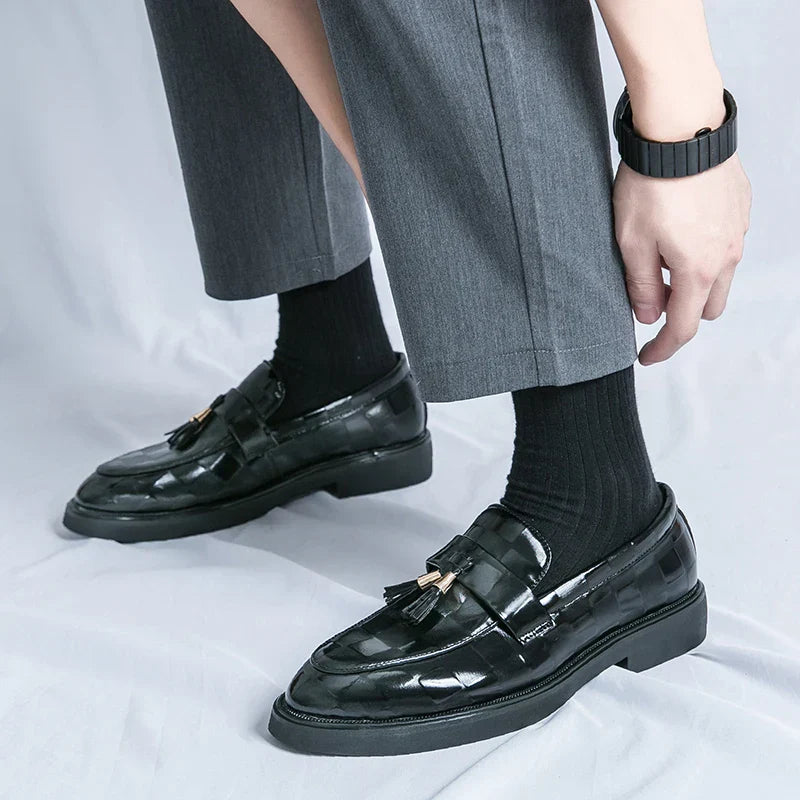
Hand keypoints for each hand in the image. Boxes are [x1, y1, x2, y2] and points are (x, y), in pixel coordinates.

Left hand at [613, 154, 750, 364]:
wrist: (681, 128)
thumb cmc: (650, 185)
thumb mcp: (631, 242)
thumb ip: (641, 285)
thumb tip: (648, 317)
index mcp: (698, 271)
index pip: (684, 328)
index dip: (662, 348)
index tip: (645, 356)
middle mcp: (727, 256)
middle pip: (709, 308)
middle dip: (682, 312)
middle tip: (652, 295)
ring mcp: (737, 231)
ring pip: (720, 277)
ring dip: (695, 281)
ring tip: (663, 256)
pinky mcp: (739, 209)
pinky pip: (726, 245)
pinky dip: (705, 252)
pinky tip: (680, 229)